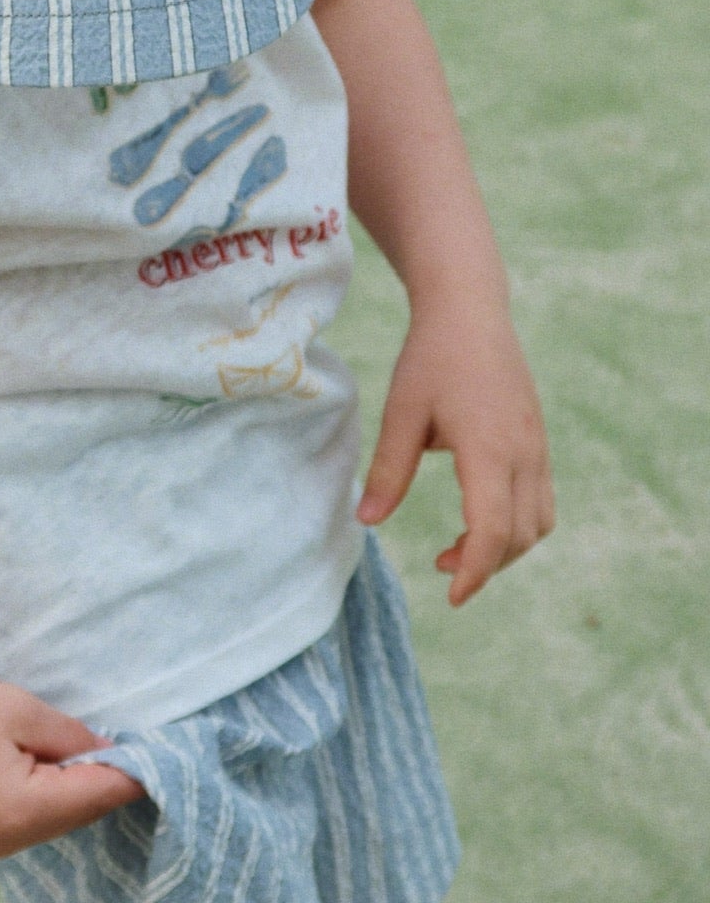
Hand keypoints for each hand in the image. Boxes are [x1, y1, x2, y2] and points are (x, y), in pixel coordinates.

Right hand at [0, 660, 145, 860]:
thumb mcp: (22, 710)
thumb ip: (73, 737)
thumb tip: (113, 753)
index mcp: (22, 811)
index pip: (96, 796)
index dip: (131, 773)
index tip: (161, 754)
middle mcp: (7, 842)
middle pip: (77, 814)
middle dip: (102, 781)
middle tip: (129, 746)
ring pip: (54, 821)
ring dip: (74, 791)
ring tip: (86, 751)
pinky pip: (28, 823)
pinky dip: (46, 799)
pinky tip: (48, 769)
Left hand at [356, 298, 554, 605]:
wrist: (470, 313)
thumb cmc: (431, 359)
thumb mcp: (400, 413)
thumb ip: (389, 470)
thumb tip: (366, 523)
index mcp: (490, 449)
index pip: (494, 530)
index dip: (474, 570)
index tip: (450, 594)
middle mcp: (525, 453)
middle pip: (520, 536)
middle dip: (484, 565)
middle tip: (439, 567)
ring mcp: (538, 447)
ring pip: (538, 522)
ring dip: (505, 548)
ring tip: (457, 549)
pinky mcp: (539, 441)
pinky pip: (540, 499)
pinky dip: (517, 524)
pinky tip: (479, 515)